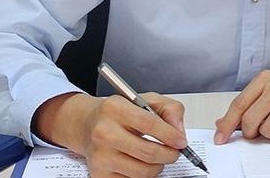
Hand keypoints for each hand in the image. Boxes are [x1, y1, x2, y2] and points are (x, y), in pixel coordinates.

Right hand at [33, 92, 186, 176]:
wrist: (88, 125)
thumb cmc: (119, 112)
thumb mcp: (144, 99)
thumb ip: (168, 108)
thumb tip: (178, 130)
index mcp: (115, 108)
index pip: (149, 124)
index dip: (170, 135)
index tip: (181, 141)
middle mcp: (104, 132)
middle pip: (147, 152)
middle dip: (169, 154)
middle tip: (175, 151)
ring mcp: (100, 156)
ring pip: (142, 171)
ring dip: (157, 166)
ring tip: (157, 156)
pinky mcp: (99, 174)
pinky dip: (143, 174)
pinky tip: (140, 162)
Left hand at [214, 70, 269, 143]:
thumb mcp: (269, 94)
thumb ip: (246, 107)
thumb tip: (221, 124)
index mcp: (265, 78)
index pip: (239, 104)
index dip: (228, 124)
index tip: (220, 138)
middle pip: (250, 120)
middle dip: (252, 132)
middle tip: (260, 131)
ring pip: (267, 130)